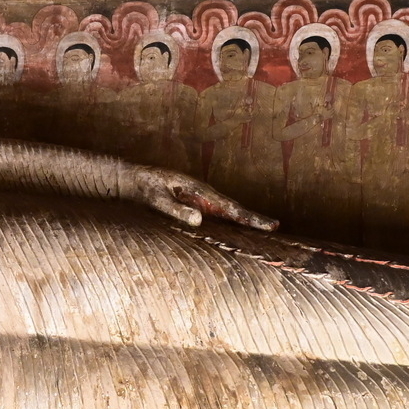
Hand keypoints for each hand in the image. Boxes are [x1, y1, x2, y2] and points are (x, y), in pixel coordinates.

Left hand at [127, 166, 278, 230]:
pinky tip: (236, 228)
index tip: (269, 224)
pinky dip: (229, 220)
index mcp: (199, 191)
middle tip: (275, 227)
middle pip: (233, 208)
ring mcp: (200, 198)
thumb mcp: (157, 200)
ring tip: (264, 228)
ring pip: (227, 211)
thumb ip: (177, 210)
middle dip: (253, 218)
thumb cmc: (145, 188)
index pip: (230, 207)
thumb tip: (200, 219)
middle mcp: (204, 194)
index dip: (249, 217)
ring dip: (243, 219)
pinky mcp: (193, 203)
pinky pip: (216, 214)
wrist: (133, 180)